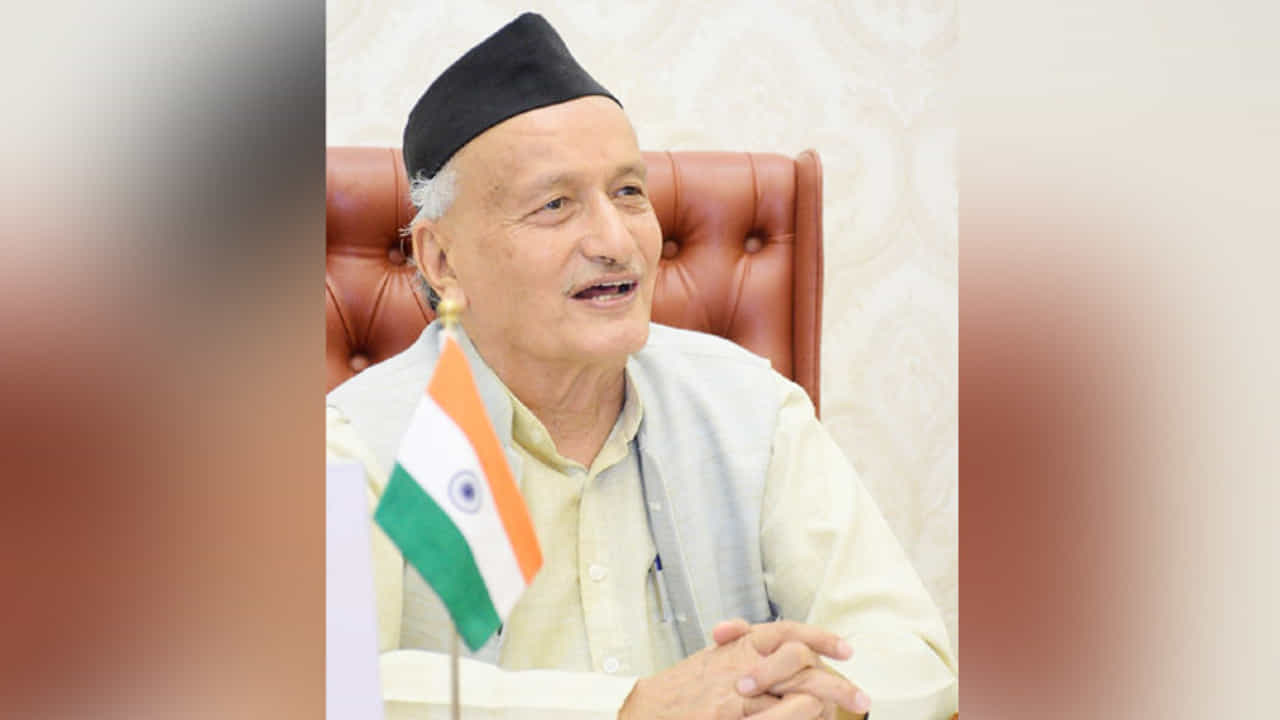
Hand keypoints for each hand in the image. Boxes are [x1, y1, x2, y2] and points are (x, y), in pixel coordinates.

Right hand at [617, 619, 860, 719]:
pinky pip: (774, 719)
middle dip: (836, 683)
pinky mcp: (732, 717)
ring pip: (794, 695)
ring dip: (822, 706)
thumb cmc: (679, 688)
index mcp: (739, 645)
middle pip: (800, 663)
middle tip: (861, 698)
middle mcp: (741, 664)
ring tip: (840, 714)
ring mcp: (737, 694)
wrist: (645, 709)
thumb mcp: (712, 659)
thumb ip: (740, 646)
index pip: (787, 632)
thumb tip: (762, 639)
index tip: (845, 650)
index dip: (820, 638)